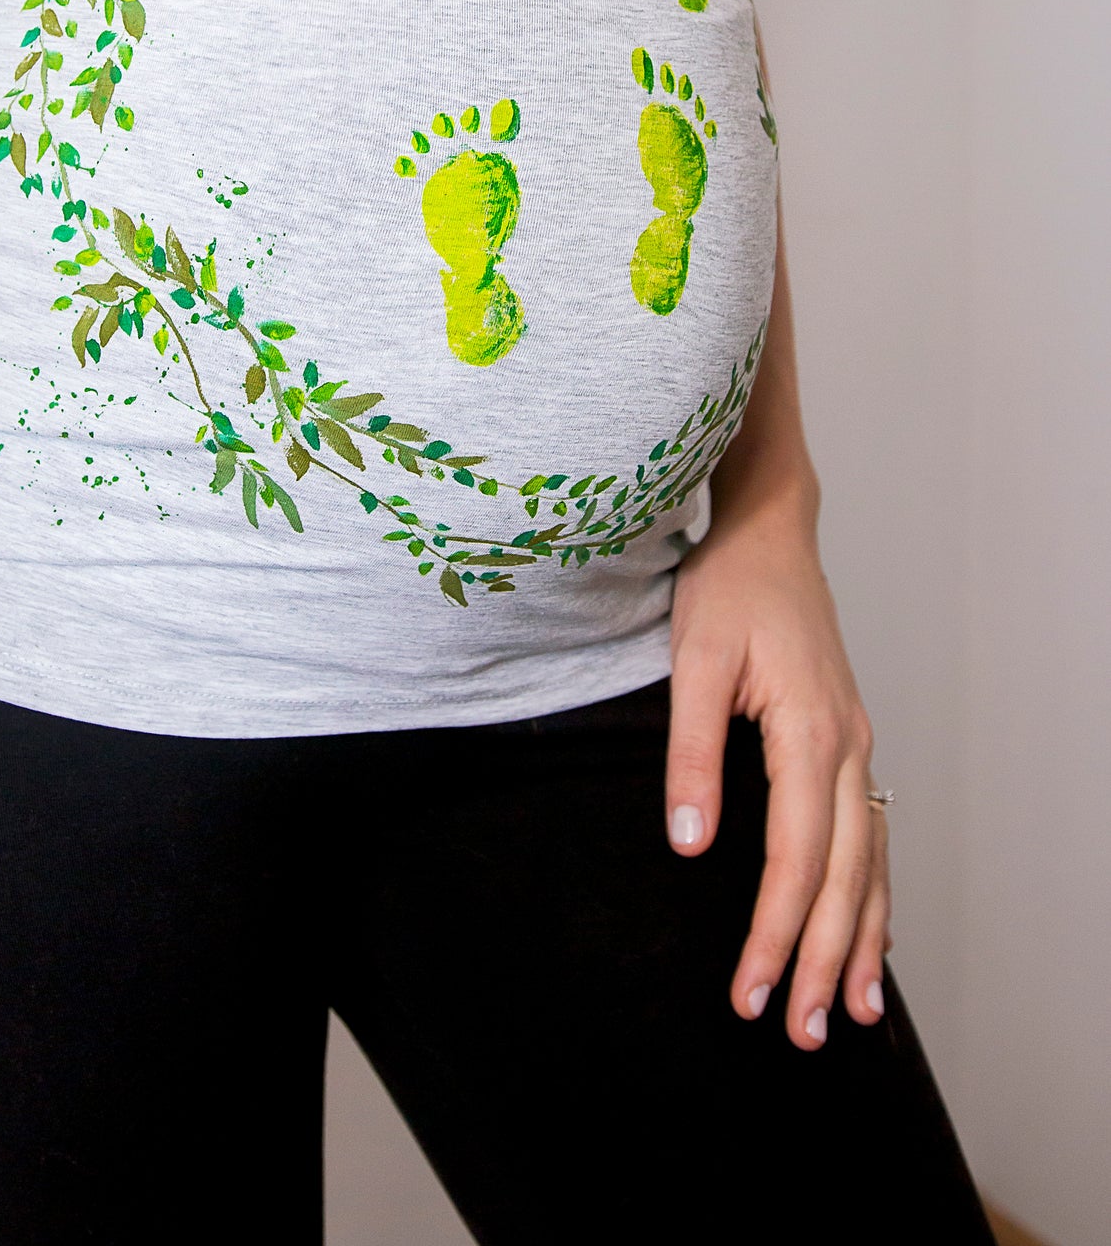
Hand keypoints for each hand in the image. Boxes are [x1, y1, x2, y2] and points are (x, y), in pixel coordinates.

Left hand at [665, 481, 889, 1049]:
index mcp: (809, 731)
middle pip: (843, 875)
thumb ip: (690, 751)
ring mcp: (855, 744)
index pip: (795, 858)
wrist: (768, 530)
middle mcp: (847, 745)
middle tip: (795, 1032)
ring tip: (843, 1012)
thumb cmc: (726, 588)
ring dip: (856, 939)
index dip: (773, 931)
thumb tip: (688, 841)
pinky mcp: (846, 740)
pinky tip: (867, 935)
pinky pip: (870, 833)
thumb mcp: (693, 660)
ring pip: (869, 861)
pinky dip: (872, 893)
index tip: (749, 990)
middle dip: (819, 958)